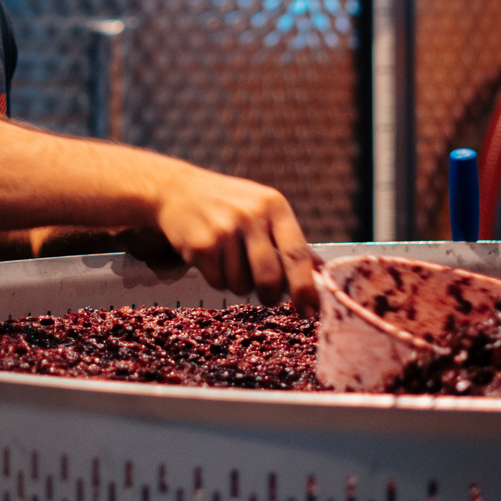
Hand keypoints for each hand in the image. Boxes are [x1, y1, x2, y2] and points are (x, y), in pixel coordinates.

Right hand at [152, 169, 317, 317]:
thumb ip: (290, 241)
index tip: (311, 310)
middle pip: (269, 277)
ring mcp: (223, 230)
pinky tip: (212, 258)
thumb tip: (323, 275)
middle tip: (268, 297)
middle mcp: (250, 215)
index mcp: (273, 205)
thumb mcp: (263, 210)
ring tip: (230, 261)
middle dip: (270, 295)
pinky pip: (218, 283)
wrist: (177, 190)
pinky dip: (217, 279)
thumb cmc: (230, 204)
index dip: (306, 287)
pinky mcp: (200, 246)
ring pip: (241, 285)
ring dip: (238, 284)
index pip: (297, 254)